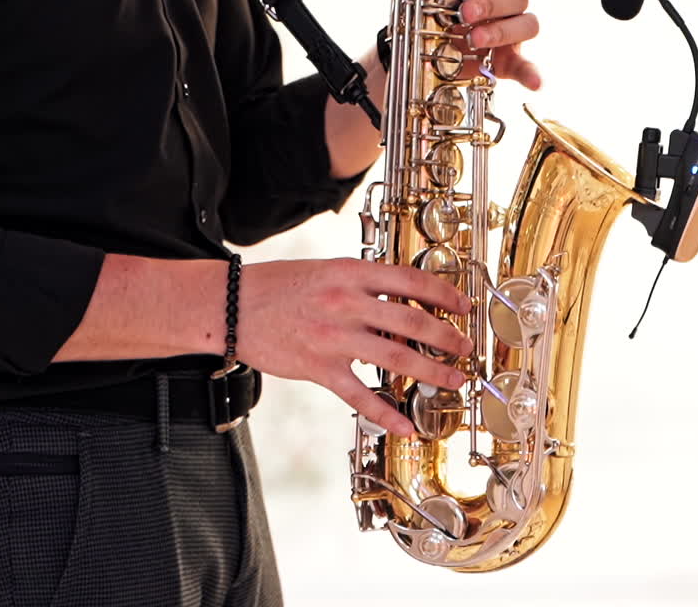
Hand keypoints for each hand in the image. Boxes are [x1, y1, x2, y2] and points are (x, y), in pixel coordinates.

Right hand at [238, 258, 471, 436]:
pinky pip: (360, 395)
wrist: (230, 306)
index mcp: (352, 273)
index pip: (411, 280)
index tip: (465, 305)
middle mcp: (347, 303)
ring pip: (396, 357)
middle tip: (467, 348)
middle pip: (412, 321)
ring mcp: (333, 337)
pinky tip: (405, 425)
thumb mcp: (327, 271)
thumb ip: (364, 286)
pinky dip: (386, 413)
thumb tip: (404, 303)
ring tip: (453, 380)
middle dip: (447, 337)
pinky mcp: (318, 368)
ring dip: (432, 371)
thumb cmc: (279, 286)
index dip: (444, 293)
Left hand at [374, 0, 542, 90]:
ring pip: (527, 23)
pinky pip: (528, 66)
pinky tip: (533, 83)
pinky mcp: (511, 59)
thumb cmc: (439, 12)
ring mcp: (512, 30)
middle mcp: (506, 0)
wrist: (435, 50)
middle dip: (491, 2)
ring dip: (502, 32)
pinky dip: (533, 74)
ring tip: (473, 40)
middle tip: (464, 12)